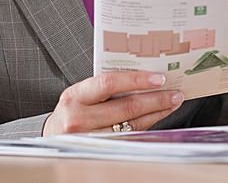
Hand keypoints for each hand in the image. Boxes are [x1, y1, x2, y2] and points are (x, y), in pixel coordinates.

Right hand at [42, 71, 183, 135]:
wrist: (53, 135)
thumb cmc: (73, 108)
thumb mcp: (82, 92)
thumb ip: (105, 85)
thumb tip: (143, 76)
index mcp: (75, 96)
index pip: (109, 83)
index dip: (136, 80)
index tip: (158, 78)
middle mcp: (79, 118)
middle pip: (125, 107)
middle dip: (155, 99)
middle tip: (174, 93)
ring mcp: (88, 138)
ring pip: (131, 125)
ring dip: (156, 113)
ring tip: (171, 104)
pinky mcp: (99, 150)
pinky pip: (129, 137)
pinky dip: (146, 126)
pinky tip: (157, 118)